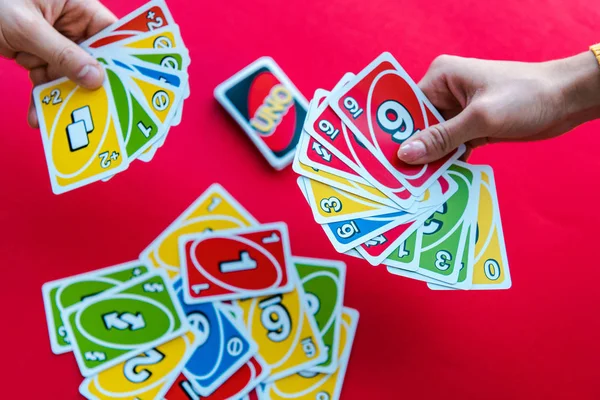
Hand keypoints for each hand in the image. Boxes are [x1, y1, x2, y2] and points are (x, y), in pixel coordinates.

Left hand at [0, 0, 116, 127]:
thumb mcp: (27, 26)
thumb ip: (62, 53)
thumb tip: (95, 78)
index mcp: (77, 7)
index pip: (110, 35)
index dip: (121, 60)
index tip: (129, 88)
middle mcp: (70, 24)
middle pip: (91, 61)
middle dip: (86, 87)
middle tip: (92, 112)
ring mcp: (55, 41)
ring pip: (68, 76)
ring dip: (58, 97)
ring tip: (50, 117)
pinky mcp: (38, 54)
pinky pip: (47, 80)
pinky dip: (41, 97)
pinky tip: (37, 113)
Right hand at [398, 52, 599, 163]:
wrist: (566, 100)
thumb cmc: (526, 96)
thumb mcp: (480, 118)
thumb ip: (442, 138)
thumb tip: (406, 154)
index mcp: (441, 77)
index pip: (408, 107)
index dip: (396, 132)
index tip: (386, 158)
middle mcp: (445, 92)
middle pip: (418, 126)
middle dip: (414, 150)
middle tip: (400, 178)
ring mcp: (458, 111)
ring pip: (433, 140)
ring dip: (431, 160)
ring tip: (417, 184)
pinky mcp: (471, 127)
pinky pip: (450, 148)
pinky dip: (447, 162)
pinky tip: (440, 181)